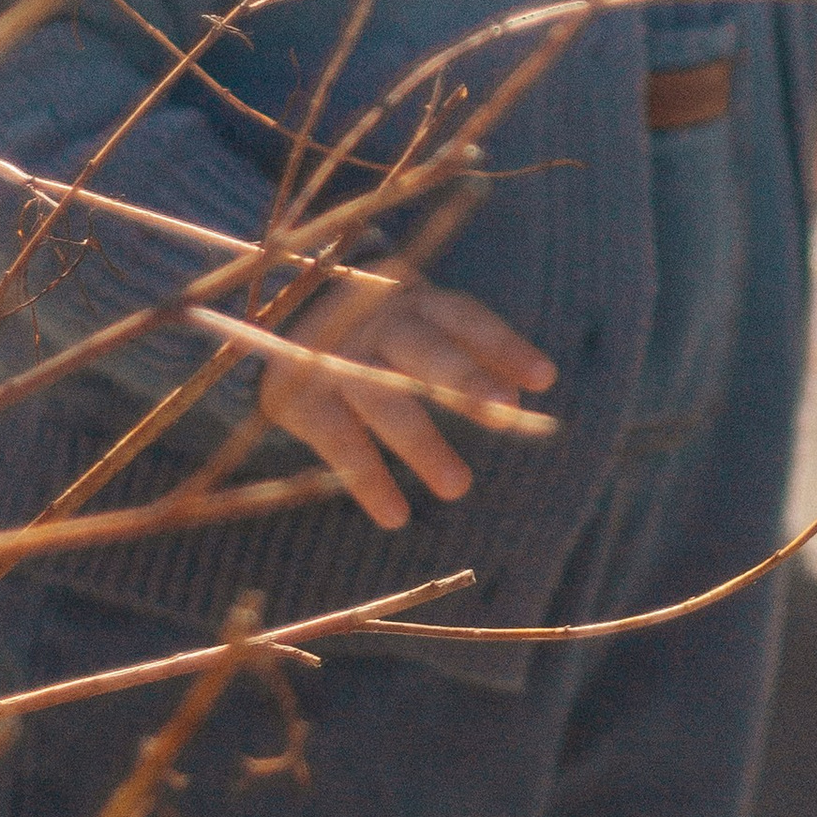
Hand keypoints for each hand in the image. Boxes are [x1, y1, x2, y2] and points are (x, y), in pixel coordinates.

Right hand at [257, 280, 556, 531]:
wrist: (272, 322)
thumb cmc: (376, 334)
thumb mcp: (421, 329)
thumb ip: (471, 353)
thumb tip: (530, 390)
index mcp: (412, 301)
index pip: (464, 317)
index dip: (503, 346)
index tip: (545, 378)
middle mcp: (374, 322)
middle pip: (424, 350)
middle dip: (466, 379)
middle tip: (508, 412)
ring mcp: (334, 357)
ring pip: (383, 398)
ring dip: (422, 443)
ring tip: (459, 487)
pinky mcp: (298, 397)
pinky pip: (338, 441)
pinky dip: (368, 479)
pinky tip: (396, 515)